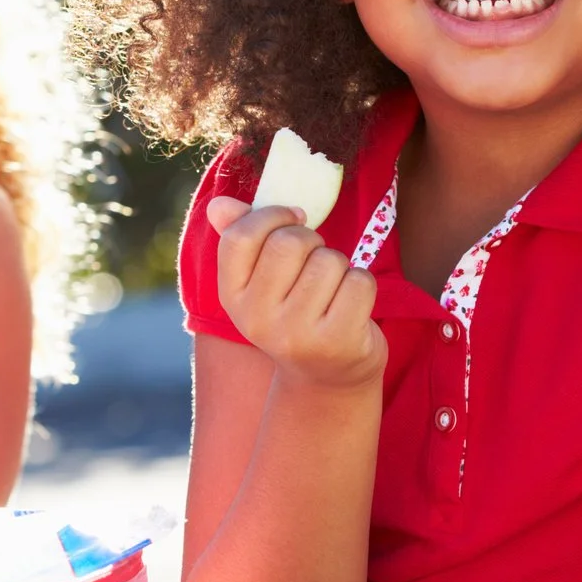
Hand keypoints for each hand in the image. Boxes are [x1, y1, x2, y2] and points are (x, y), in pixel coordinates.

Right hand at [206, 195, 382, 391]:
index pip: (241, 237)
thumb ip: (241, 237)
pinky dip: (362, 284)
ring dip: (339, 265)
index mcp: (231, 297)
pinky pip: (360, 282)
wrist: (326, 378)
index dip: (273, 216)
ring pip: (329, 260)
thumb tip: (219, 204)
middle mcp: (257, 319)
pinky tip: (351, 305)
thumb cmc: (294, 313)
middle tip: (315, 260)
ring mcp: (296, 334)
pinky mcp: (337, 341)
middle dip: (312, 240)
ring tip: (332, 289)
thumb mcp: (261, 282)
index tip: (293, 219)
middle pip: (290, 243)